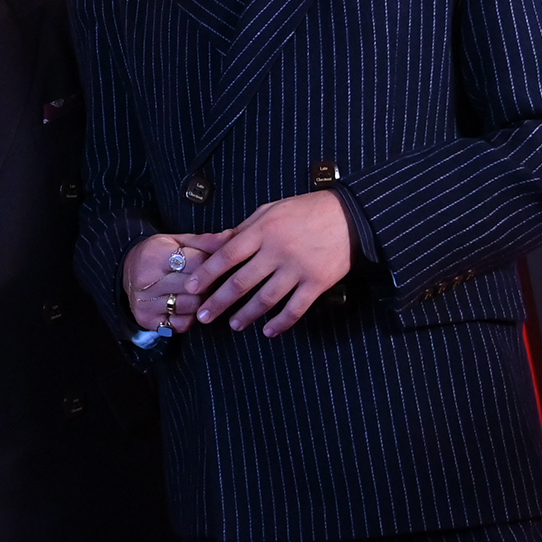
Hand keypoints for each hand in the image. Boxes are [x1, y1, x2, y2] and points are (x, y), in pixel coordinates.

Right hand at [123, 231, 226, 332]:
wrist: (126, 271)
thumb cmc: (157, 253)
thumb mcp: (178, 240)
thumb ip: (206, 241)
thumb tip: (232, 237)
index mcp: (153, 256)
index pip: (196, 263)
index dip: (212, 264)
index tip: (216, 264)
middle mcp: (145, 281)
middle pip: (195, 287)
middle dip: (209, 284)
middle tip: (213, 280)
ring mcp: (145, 303)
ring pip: (191, 307)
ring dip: (202, 301)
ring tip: (201, 292)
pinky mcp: (147, 320)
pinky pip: (181, 324)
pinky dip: (190, 316)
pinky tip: (188, 306)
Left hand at [186, 190, 352, 336]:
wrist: (352, 215)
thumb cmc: (307, 209)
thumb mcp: (271, 210)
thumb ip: (244, 229)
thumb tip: (216, 243)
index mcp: (263, 230)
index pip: (226, 255)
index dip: (206, 274)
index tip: (190, 288)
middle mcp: (277, 250)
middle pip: (241, 282)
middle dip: (218, 302)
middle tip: (203, 316)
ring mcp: (298, 268)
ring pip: (265, 299)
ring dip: (246, 315)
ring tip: (234, 325)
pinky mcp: (318, 282)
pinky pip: (295, 309)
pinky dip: (281, 323)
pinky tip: (269, 331)